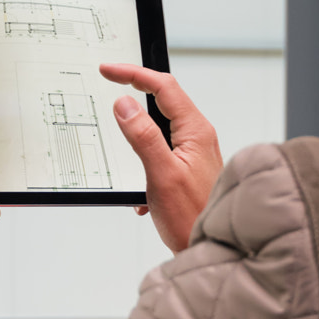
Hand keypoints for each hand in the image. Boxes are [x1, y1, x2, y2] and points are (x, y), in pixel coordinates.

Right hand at [100, 65, 222, 252]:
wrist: (210, 249)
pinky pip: (161, 152)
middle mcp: (199, 138)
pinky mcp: (189, 169)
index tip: (108, 70)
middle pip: (163, 100)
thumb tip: (124, 104)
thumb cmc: (193, 218)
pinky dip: (144, 163)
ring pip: (160, 128)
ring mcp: (195, 153)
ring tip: (123, 147)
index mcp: (196, 131)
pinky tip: (141, 194)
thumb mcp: (161, 174)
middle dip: (135, 93)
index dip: (133, 73)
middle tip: (109, 82)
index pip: (163, 86)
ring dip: (138, 137)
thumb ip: (142, 136)